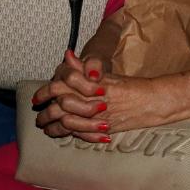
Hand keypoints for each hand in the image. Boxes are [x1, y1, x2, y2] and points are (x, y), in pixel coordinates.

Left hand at [33, 51, 169, 141]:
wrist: (152, 102)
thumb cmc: (130, 88)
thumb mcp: (106, 75)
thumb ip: (84, 67)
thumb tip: (67, 55)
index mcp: (91, 84)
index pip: (60, 85)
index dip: (45, 91)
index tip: (38, 97)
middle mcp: (91, 100)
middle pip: (59, 106)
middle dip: (45, 112)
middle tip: (38, 115)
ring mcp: (96, 116)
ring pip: (66, 123)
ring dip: (52, 126)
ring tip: (45, 127)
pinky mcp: (102, 128)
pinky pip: (79, 133)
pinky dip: (66, 134)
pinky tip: (60, 134)